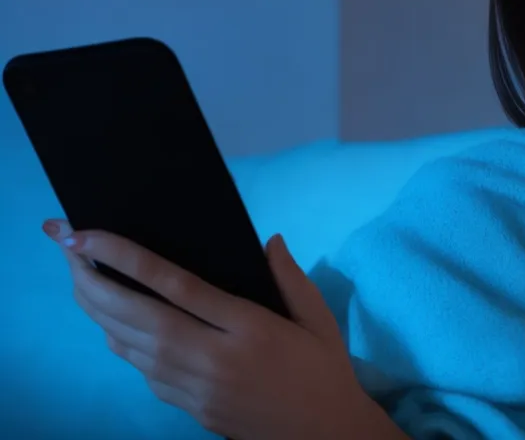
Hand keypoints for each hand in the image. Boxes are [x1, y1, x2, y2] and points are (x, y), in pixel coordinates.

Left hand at [44, 219, 388, 439]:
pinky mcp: (190, 408)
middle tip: (67, 249)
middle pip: (138, 316)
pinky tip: (110, 324)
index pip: (176, 286)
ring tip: (80, 279)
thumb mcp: (319, 319)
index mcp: (249, 328)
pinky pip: (143, 372)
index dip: (127, 259)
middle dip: (95, 281)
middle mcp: (214, 357)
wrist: (324, 434)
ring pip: (132, 345)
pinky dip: (120, 344)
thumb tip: (269, 241)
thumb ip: (291, 278)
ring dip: (99, 311)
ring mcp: (197, 387)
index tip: (91, 236)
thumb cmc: (324, 370)